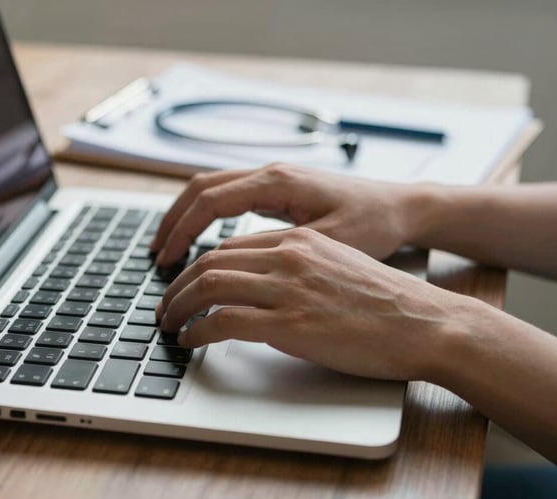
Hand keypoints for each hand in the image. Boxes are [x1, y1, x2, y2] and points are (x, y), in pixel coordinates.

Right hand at [150, 163, 424, 265]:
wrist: (401, 207)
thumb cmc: (372, 224)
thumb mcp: (326, 244)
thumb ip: (277, 251)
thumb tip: (230, 267)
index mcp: (277, 182)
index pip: (210, 201)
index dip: (182, 231)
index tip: (166, 261)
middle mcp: (270, 173)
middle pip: (201, 188)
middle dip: (172, 221)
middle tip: (156, 256)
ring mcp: (273, 179)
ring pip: (211, 188)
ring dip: (185, 216)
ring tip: (168, 249)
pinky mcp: (278, 189)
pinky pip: (229, 197)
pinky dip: (206, 216)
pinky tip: (201, 240)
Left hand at [156, 227, 463, 380]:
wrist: (426, 323)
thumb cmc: (387, 301)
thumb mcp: (338, 265)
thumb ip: (298, 266)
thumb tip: (263, 284)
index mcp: (300, 240)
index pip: (230, 246)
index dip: (198, 265)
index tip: (184, 282)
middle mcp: (290, 255)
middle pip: (211, 260)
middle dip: (178, 284)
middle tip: (164, 305)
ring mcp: (289, 289)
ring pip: (209, 284)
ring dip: (179, 305)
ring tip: (169, 323)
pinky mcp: (291, 325)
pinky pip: (224, 321)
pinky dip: (198, 330)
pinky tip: (191, 339)